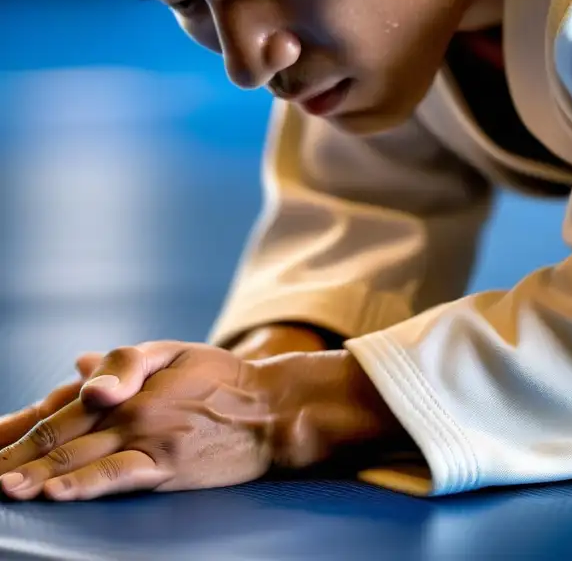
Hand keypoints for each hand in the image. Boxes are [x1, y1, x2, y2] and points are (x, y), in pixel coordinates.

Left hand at [0, 342, 274, 500]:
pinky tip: (56, 491)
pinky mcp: (167, 469)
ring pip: (78, 460)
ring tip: (2, 488)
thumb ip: (125, 361)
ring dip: (34, 476)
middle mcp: (130, 411)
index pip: (56, 408)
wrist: (273, 409)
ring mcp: (148, 441)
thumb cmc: (222, 379)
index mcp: (125, 384)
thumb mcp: (174, 353)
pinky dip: (84, 483)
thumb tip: (80, 364)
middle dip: (13, 458)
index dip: (15, 428)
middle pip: (57, 437)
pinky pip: (118, 476)